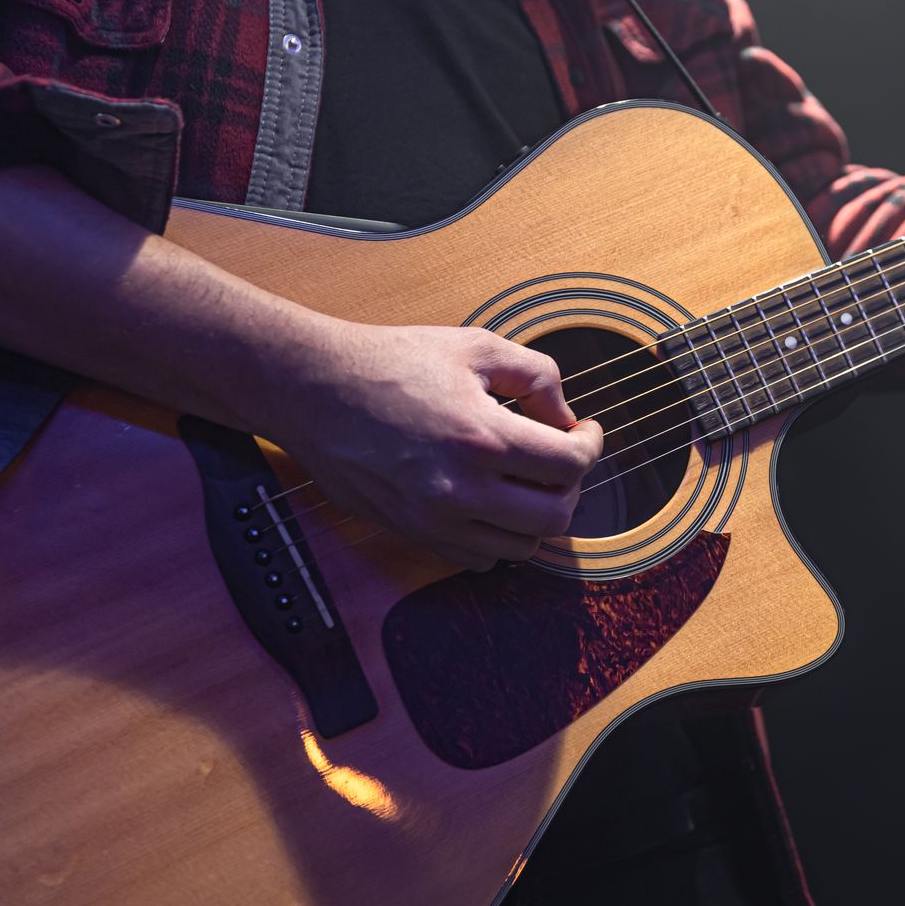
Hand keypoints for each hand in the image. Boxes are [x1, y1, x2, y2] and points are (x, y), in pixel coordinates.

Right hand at [257, 321, 603, 570]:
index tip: (583, 432)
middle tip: (559, 457)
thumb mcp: (476, 346)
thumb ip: (537, 376)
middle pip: (555, 517)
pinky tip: (491, 499)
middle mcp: (459, 490)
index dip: (590, 445)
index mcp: (481, 437)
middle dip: (570, 485)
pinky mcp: (412, 534)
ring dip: (537, 515)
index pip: (570, 465)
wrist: (313, 389)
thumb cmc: (390, 362)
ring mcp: (433, 520)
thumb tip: (566, 418)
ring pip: (521, 547)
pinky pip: (479, 559)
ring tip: (526, 478)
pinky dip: (498, 536)